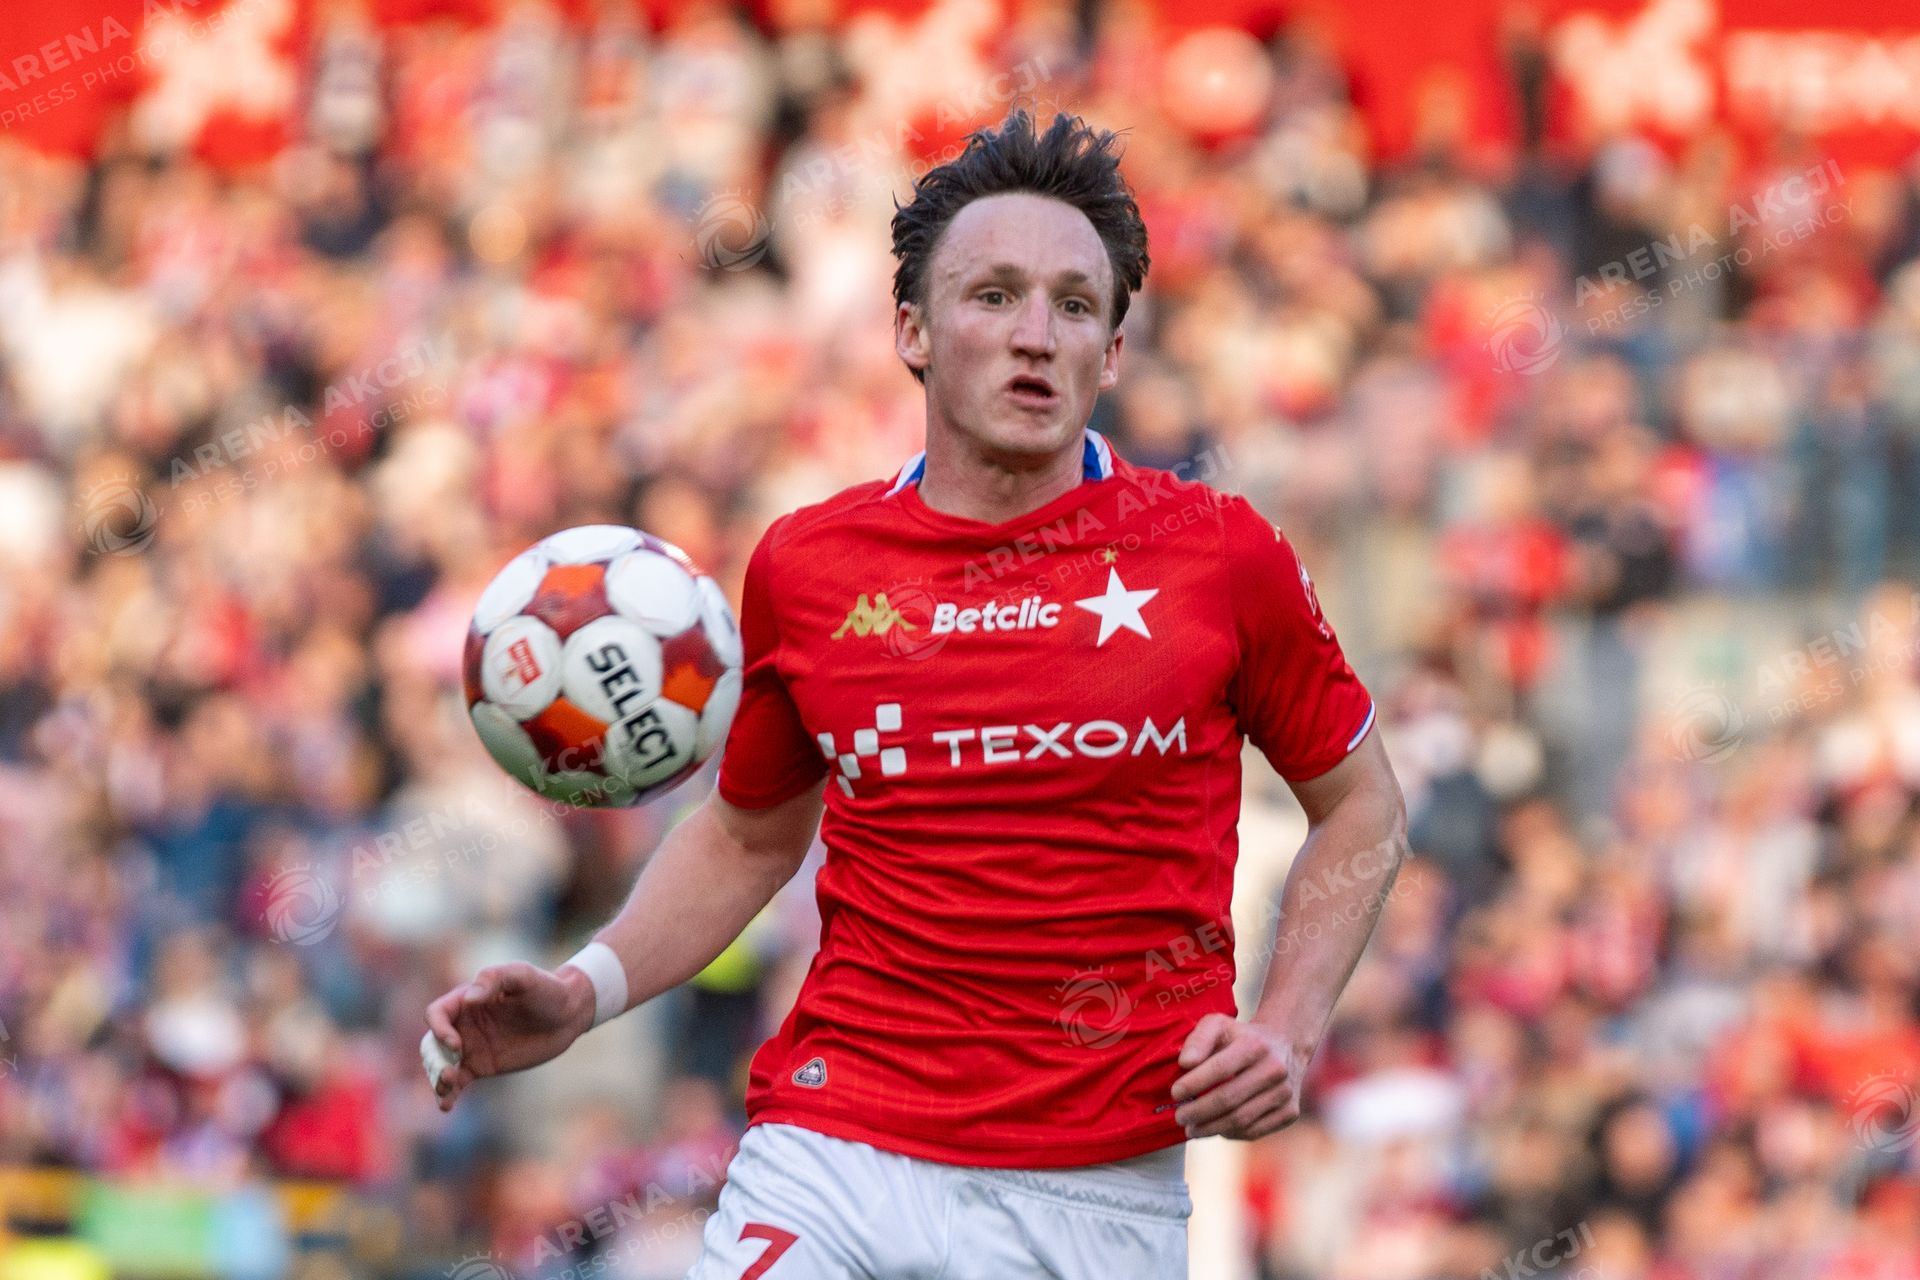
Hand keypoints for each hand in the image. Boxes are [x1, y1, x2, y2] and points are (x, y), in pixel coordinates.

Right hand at [423, 962, 594, 1110]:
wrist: (568, 1014)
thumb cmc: (546, 988)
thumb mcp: (523, 975)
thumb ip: (495, 978)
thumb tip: (469, 997)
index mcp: (467, 999)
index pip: (437, 1013)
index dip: (438, 1029)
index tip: (457, 1045)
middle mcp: (464, 1023)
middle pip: (432, 1043)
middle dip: (434, 1059)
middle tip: (450, 1074)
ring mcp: (471, 1046)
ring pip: (441, 1065)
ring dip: (437, 1078)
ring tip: (447, 1090)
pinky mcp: (482, 1066)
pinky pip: (458, 1081)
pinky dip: (448, 1093)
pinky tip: (446, 1106)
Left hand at [1171, 1013, 1309, 1139]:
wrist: (1285, 1046)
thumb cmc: (1242, 1037)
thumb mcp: (1219, 1025)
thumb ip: (1199, 1039)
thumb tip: (1185, 1063)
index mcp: (1255, 1045)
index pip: (1220, 1068)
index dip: (1194, 1084)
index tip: (1174, 1093)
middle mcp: (1275, 1070)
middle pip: (1229, 1099)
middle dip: (1198, 1112)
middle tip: (1179, 1117)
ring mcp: (1285, 1094)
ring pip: (1241, 1120)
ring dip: (1211, 1128)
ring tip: (1191, 1129)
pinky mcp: (1290, 1113)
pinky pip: (1254, 1131)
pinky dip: (1230, 1133)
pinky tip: (1215, 1129)